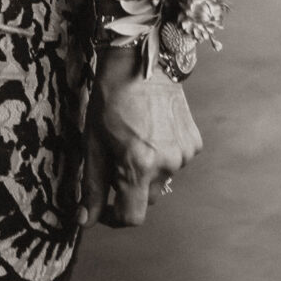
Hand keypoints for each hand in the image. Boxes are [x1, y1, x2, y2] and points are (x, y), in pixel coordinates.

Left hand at [82, 56, 201, 227]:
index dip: (114, 217)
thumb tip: (85, 220)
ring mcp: (184, 154)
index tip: (103, 207)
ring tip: (132, 138)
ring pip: (161, 181)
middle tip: (113, 158)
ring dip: (146, 171)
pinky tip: (151, 131)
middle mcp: (167, 164)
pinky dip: (162, 156)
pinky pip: (175, 163)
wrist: (141, 60)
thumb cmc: (110, 97)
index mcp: (138, 166)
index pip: (132, 217)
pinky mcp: (194, 143)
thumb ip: (92, 185)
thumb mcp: (93, 141)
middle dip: (128, 188)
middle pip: (147, 199)